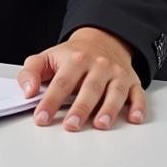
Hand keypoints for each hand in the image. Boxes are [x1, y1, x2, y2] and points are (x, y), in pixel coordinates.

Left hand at [17, 27, 145, 130]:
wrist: (102, 40)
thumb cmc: (72, 55)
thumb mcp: (47, 57)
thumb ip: (32, 71)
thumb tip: (28, 90)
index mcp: (74, 59)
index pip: (61, 82)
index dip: (50, 101)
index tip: (42, 117)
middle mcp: (97, 65)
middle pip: (89, 88)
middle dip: (80, 108)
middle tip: (71, 125)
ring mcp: (116, 74)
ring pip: (114, 92)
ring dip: (108, 109)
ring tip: (99, 124)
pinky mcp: (133, 82)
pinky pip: (138, 95)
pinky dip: (138, 107)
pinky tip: (134, 118)